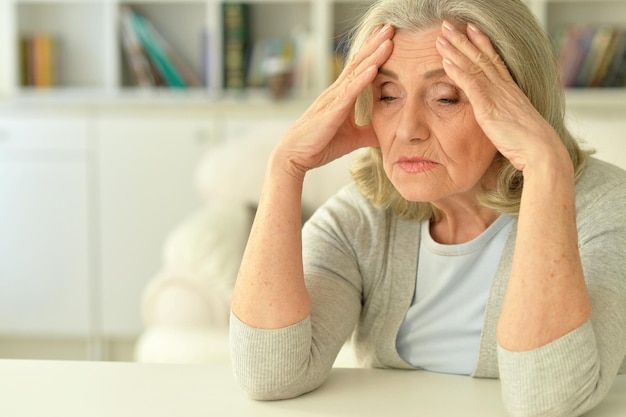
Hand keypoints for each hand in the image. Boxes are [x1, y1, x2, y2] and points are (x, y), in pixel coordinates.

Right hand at [273, 24, 393, 180]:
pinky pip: (349, 92)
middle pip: (359, 62)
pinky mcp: (331, 111)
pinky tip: (374, 67)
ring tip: (388, 39)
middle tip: (391, 26)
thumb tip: (387, 132)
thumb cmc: (319, 145)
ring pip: (356, 72)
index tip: (389, 38)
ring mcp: (333, 99)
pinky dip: (362, 79)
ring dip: (373, 55)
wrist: (295, 155)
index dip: (374, 52)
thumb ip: (368, 132)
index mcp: (341, 96)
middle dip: (375, 44)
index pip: (360, 68)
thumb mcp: (352, 138)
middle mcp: (336, 92)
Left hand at [435, 21, 567, 172]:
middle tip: (447, 25)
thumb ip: (503, 115)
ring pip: (474, 66)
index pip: (494, 60)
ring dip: (456, 50)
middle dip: (463, 40)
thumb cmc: (529, 144)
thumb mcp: (514, 124)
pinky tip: (445, 62)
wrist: (541, 152)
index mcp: (510, 91)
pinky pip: (472, 84)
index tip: (471, 29)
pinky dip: (458, 72)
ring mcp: (497, 95)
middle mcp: (504, 88)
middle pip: (480, 57)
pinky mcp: (489, 107)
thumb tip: (498, 116)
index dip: (481, 43)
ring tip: (440, 37)